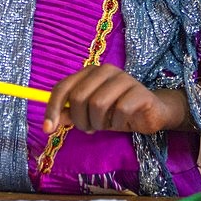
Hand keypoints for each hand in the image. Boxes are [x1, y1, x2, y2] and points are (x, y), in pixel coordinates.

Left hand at [43, 64, 186, 135]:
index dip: (52, 108)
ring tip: (106, 125)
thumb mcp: (90, 114)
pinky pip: (120, 111)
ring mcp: (124, 78)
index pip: (63, 87)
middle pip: (79, 97)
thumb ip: (70, 114)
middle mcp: (105, 70)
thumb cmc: (117, 111)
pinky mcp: (139, 91)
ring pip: (98, 104)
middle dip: (80, 120)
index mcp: (90, 72)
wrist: (152, 111)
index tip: (48, 129)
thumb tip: (49, 123)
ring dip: (98, 123)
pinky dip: (117, 123)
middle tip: (89, 129)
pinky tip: (123, 122)